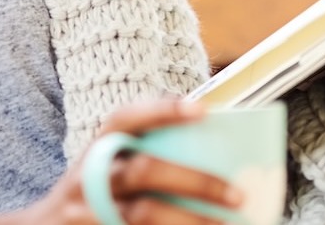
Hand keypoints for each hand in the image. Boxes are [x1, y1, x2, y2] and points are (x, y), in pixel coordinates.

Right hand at [10, 99, 242, 224]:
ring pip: (143, 214)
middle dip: (194, 181)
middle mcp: (89, 178)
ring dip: (190, 220)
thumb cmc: (89, 195)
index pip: (125, 120)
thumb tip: (209, 148)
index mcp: (96, 150)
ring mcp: (88, 212)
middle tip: (236, 194)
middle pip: (143, 171)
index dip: (161, 111)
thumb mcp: (102, 167)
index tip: (202, 111)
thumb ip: (139, 155)